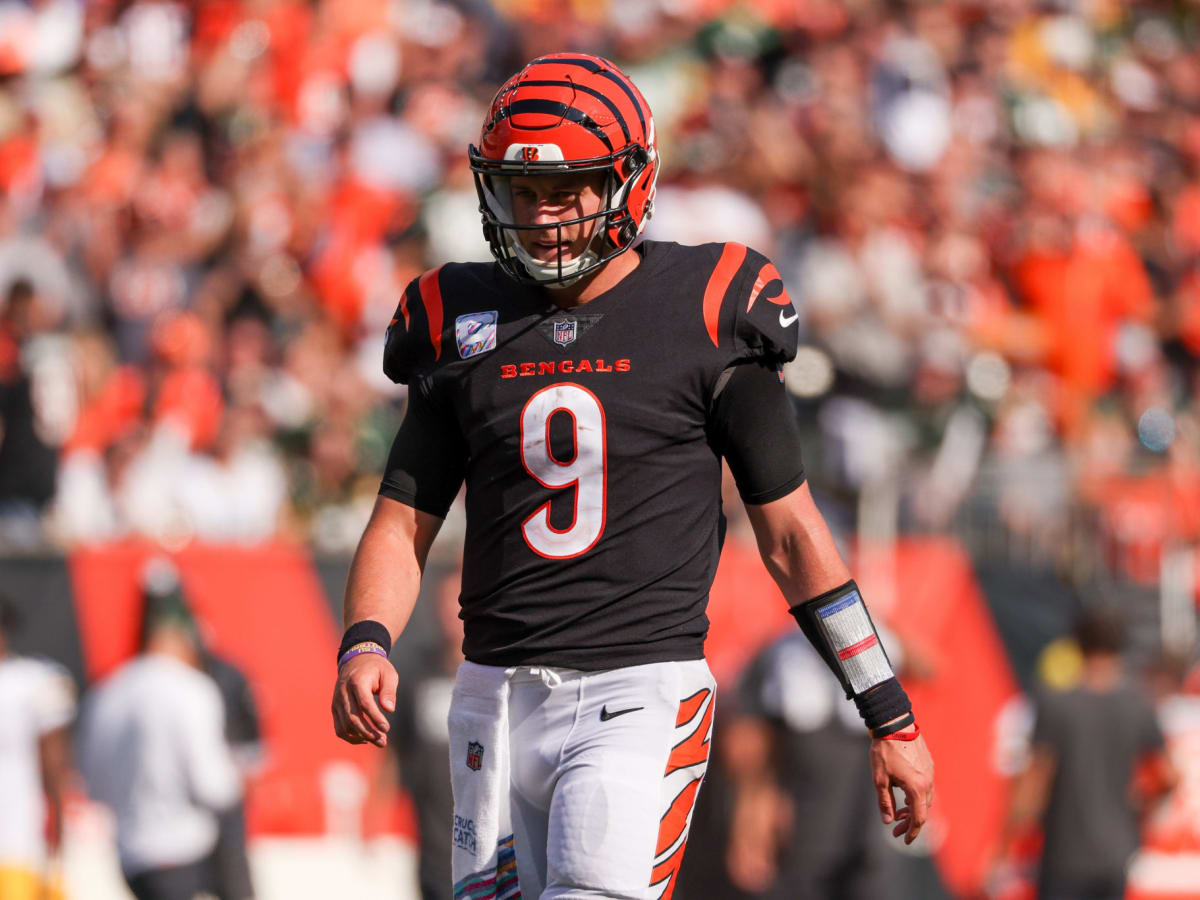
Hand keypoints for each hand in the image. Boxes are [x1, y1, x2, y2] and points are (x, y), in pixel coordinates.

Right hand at [332, 654, 397, 747]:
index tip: (386, 728)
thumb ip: (389, 691)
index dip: (375, 717)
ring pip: (345, 726)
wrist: (356, 660)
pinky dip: (351, 737)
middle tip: (383, 741)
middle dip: (368, 732)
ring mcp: (337, 701)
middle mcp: (343, 692)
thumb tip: (389, 709)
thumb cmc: (376, 668)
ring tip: (379, 741)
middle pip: (353, 718)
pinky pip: (339, 728)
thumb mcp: (388, 674)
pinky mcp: (335, 709)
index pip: (364, 703)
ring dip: (361, 737)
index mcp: (357, 681)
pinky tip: (366, 739)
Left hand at [870, 730, 933, 844]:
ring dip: (912, 809)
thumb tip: (888, 821)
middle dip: (909, 822)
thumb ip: (885, 802)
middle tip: (895, 830)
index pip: (918, 818)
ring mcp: (930, 773)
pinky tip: (904, 796)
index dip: (912, 832)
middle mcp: (927, 782)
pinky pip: (925, 787)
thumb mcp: (880, 779)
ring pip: (924, 799)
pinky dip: (916, 796)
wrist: (894, 725)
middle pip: (922, 810)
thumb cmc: (885, 751)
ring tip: (898, 813)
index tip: (905, 840)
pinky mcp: (928, 765)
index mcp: (917, 788)